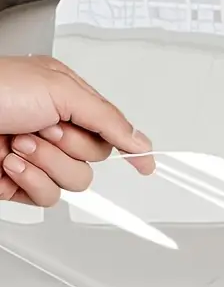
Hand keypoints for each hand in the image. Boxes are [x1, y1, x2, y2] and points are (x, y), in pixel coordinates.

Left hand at [0, 55, 153, 205]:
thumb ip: (108, 119)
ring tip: (20, 143)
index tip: (146, 164)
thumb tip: (140, 140)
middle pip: (96, 158)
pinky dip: (31, 181)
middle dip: (72, 146)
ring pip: (75, 181)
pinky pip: (48, 197)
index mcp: (67, 99)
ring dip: (48, 163)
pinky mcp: (19, 183)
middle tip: (45, 129)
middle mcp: (54, 128)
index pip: (111, 128)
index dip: (130, 145)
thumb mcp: (61, 90)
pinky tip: (10, 162)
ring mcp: (37, 157)